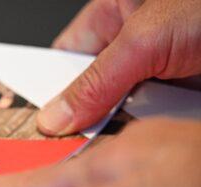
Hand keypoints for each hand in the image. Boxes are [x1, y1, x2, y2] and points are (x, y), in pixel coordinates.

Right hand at [37, 0, 200, 135]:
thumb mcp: (144, 41)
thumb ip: (96, 82)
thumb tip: (55, 116)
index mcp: (112, 17)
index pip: (63, 61)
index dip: (49, 91)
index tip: (40, 123)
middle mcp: (132, 46)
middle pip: (90, 93)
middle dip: (86, 116)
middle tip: (75, 139)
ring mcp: (157, 72)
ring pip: (121, 113)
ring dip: (120, 127)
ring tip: (115, 133)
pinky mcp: (178, 96)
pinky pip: (153, 121)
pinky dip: (148, 132)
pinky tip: (143, 136)